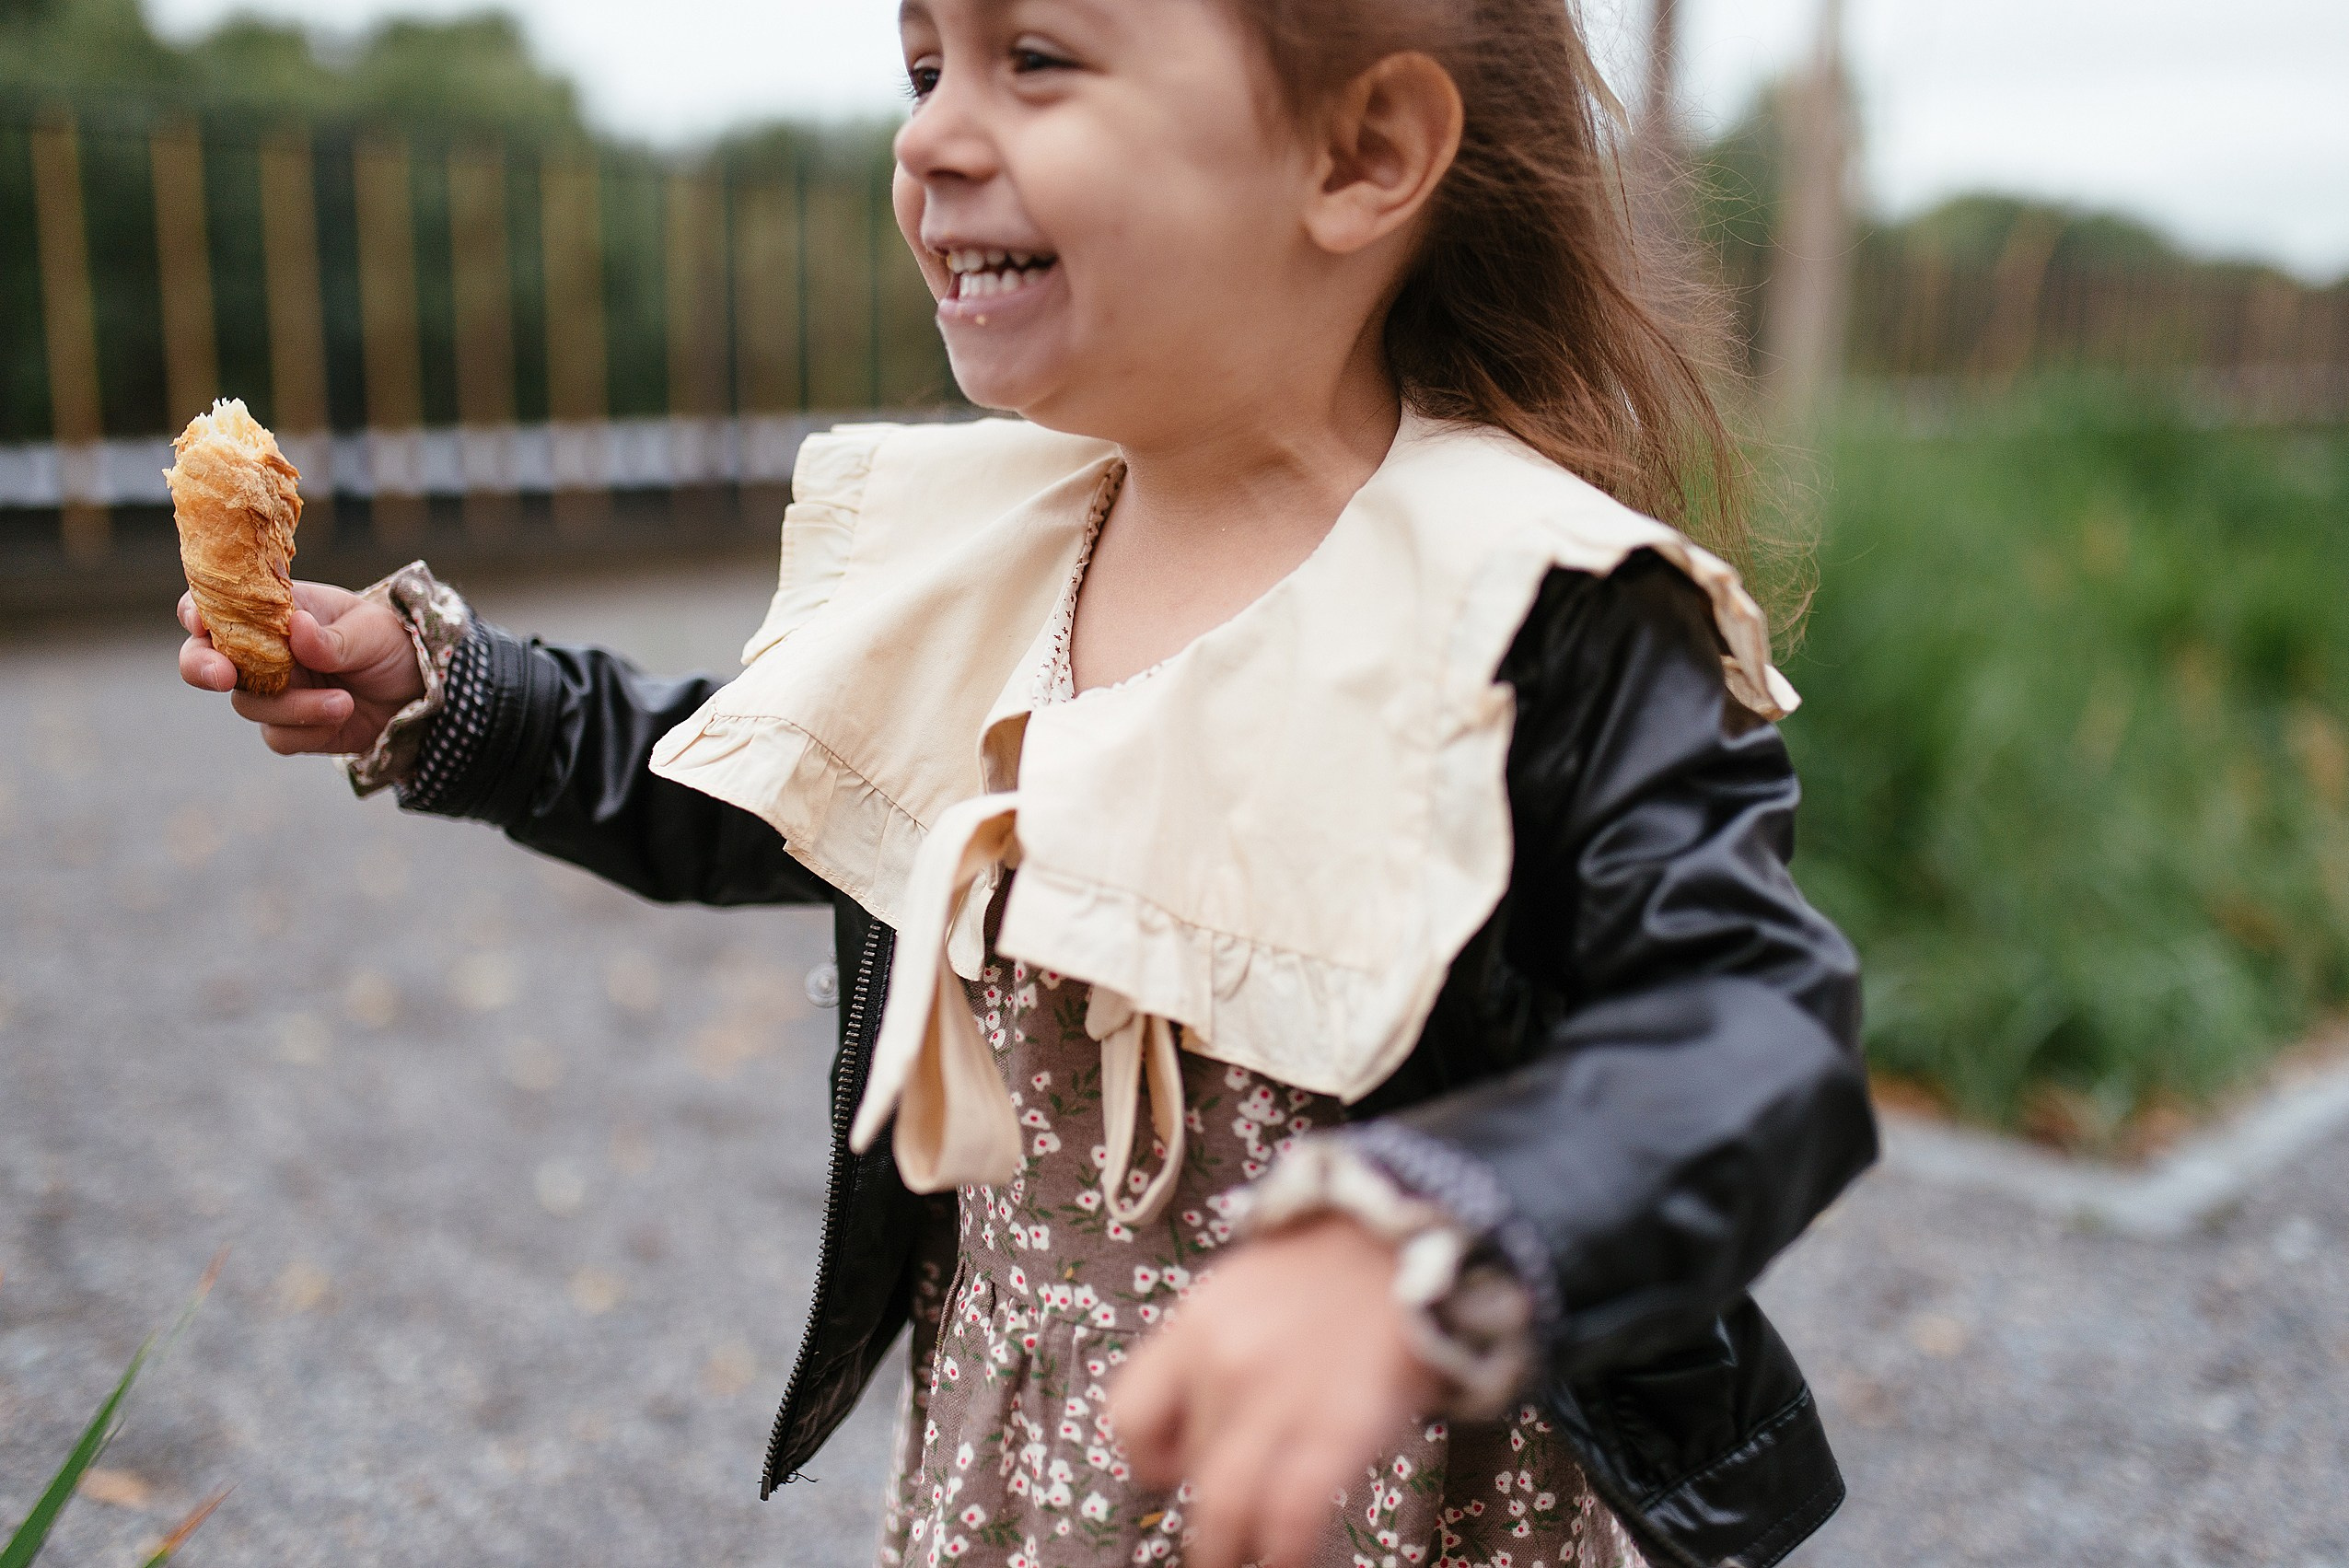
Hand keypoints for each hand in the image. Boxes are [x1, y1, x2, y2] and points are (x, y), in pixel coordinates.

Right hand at [177, 581, 424, 755]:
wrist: (425, 695)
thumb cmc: (394, 646)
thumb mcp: (374, 632)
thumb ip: (333, 637)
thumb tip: (296, 628)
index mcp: (279, 611)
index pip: (220, 605)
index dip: (197, 612)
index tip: (201, 623)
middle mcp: (266, 650)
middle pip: (204, 659)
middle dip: (203, 667)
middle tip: (225, 677)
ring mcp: (276, 691)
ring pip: (248, 704)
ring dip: (293, 707)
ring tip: (345, 703)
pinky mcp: (293, 727)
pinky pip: (278, 736)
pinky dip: (308, 730)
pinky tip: (344, 715)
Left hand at [1108, 1216, 1442, 1567]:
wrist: (1403, 1240)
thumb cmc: (1325, 1274)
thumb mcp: (1239, 1294)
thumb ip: (1209, 1356)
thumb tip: (1196, 1425)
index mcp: (1193, 1327)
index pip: (1130, 1419)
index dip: (1152, 1461)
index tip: (1176, 1473)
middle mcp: (1224, 1364)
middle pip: (1189, 1467)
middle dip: (1208, 1505)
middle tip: (1225, 1528)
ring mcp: (1280, 1398)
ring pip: (1225, 1506)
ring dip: (1229, 1548)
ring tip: (1242, 1559)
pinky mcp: (1338, 1428)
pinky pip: (1290, 1514)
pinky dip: (1282, 1550)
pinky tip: (1287, 1556)